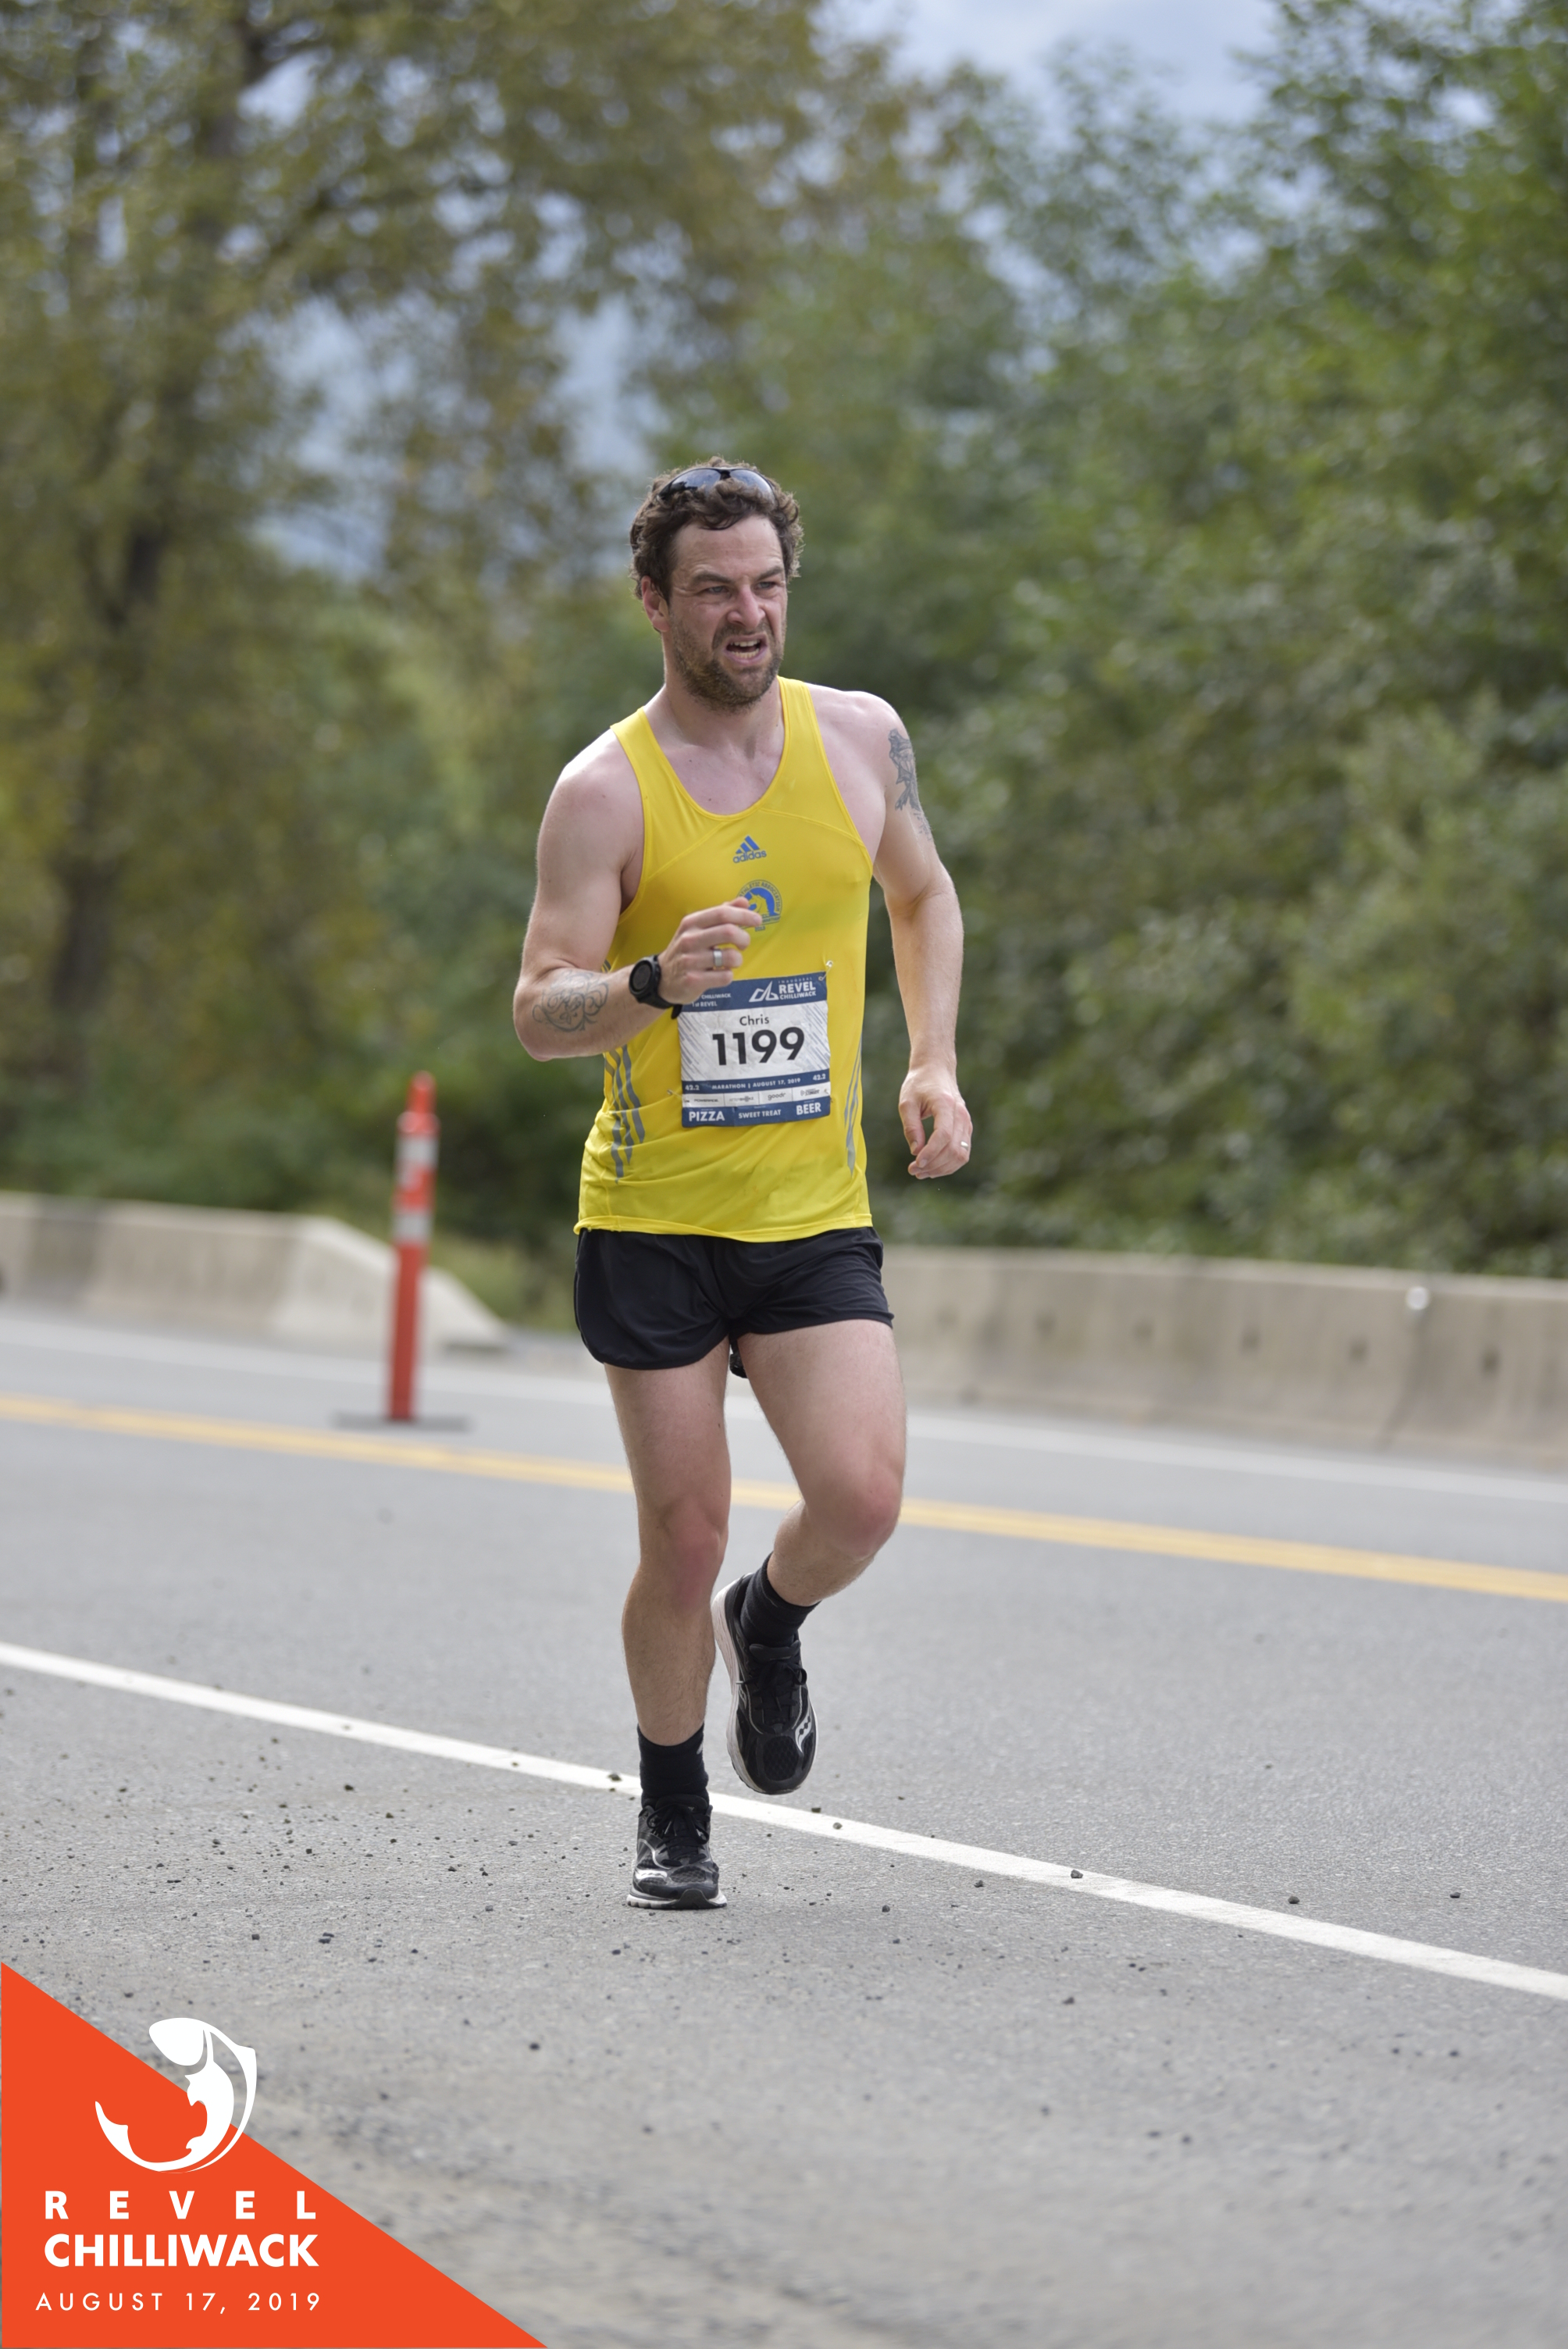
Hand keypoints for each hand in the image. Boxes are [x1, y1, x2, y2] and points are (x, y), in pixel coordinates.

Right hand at [658, 898, 763, 1002]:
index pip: (722, 913)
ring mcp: (690, 961)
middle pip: (729, 932)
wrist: (662, 978)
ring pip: (730, 957)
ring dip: (737, 959)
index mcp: (691, 923)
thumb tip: (744, 902)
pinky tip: (720, 973)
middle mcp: (689, 939)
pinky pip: (725, 977)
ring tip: (731, 961)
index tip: (757, 920)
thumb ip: (721, 914)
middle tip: (744, 944)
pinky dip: (728, 975)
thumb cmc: (686, 950)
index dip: (744, 915)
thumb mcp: (697, 928)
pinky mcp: (693, 981)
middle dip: (744, 938)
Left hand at [899, 1064, 971, 1178]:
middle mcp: (960, 1114)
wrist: (936, 1070)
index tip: (915, 1163)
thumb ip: (911, 1126)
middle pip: (953, 1148)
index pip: (943, 1135)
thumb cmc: (919, 1085)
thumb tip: (916, 1151)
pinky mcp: (966, 1129)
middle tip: (913, 1171)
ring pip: (961, 1155)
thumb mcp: (907, 1102)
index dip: (930, 1153)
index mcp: (945, 1104)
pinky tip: (933, 1168)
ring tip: (921, 1173)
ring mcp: (966, 1122)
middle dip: (933, 1164)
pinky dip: (949, 1164)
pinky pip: (963, 1153)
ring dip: (941, 1168)